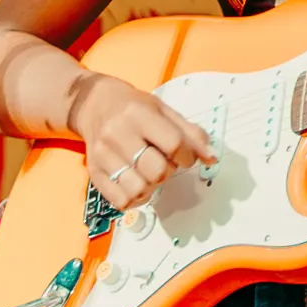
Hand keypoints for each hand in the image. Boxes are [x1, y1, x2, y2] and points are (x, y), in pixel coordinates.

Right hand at [72, 72, 213, 203]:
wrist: (96, 105)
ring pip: (139, 189)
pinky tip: (138, 184)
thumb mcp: (164, 111)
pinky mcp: (94, 172)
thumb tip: (211, 157)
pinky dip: (135, 198)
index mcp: (138, 115)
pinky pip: (120, 200)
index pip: (173, 143)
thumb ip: (190, 133)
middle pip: (157, 170)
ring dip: (152, 187)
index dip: (187, 155)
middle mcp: (117, 135)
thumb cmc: (133, 109)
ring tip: (150, 174)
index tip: (186, 156)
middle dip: (169, 171)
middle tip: (165, 163)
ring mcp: (103, 156)